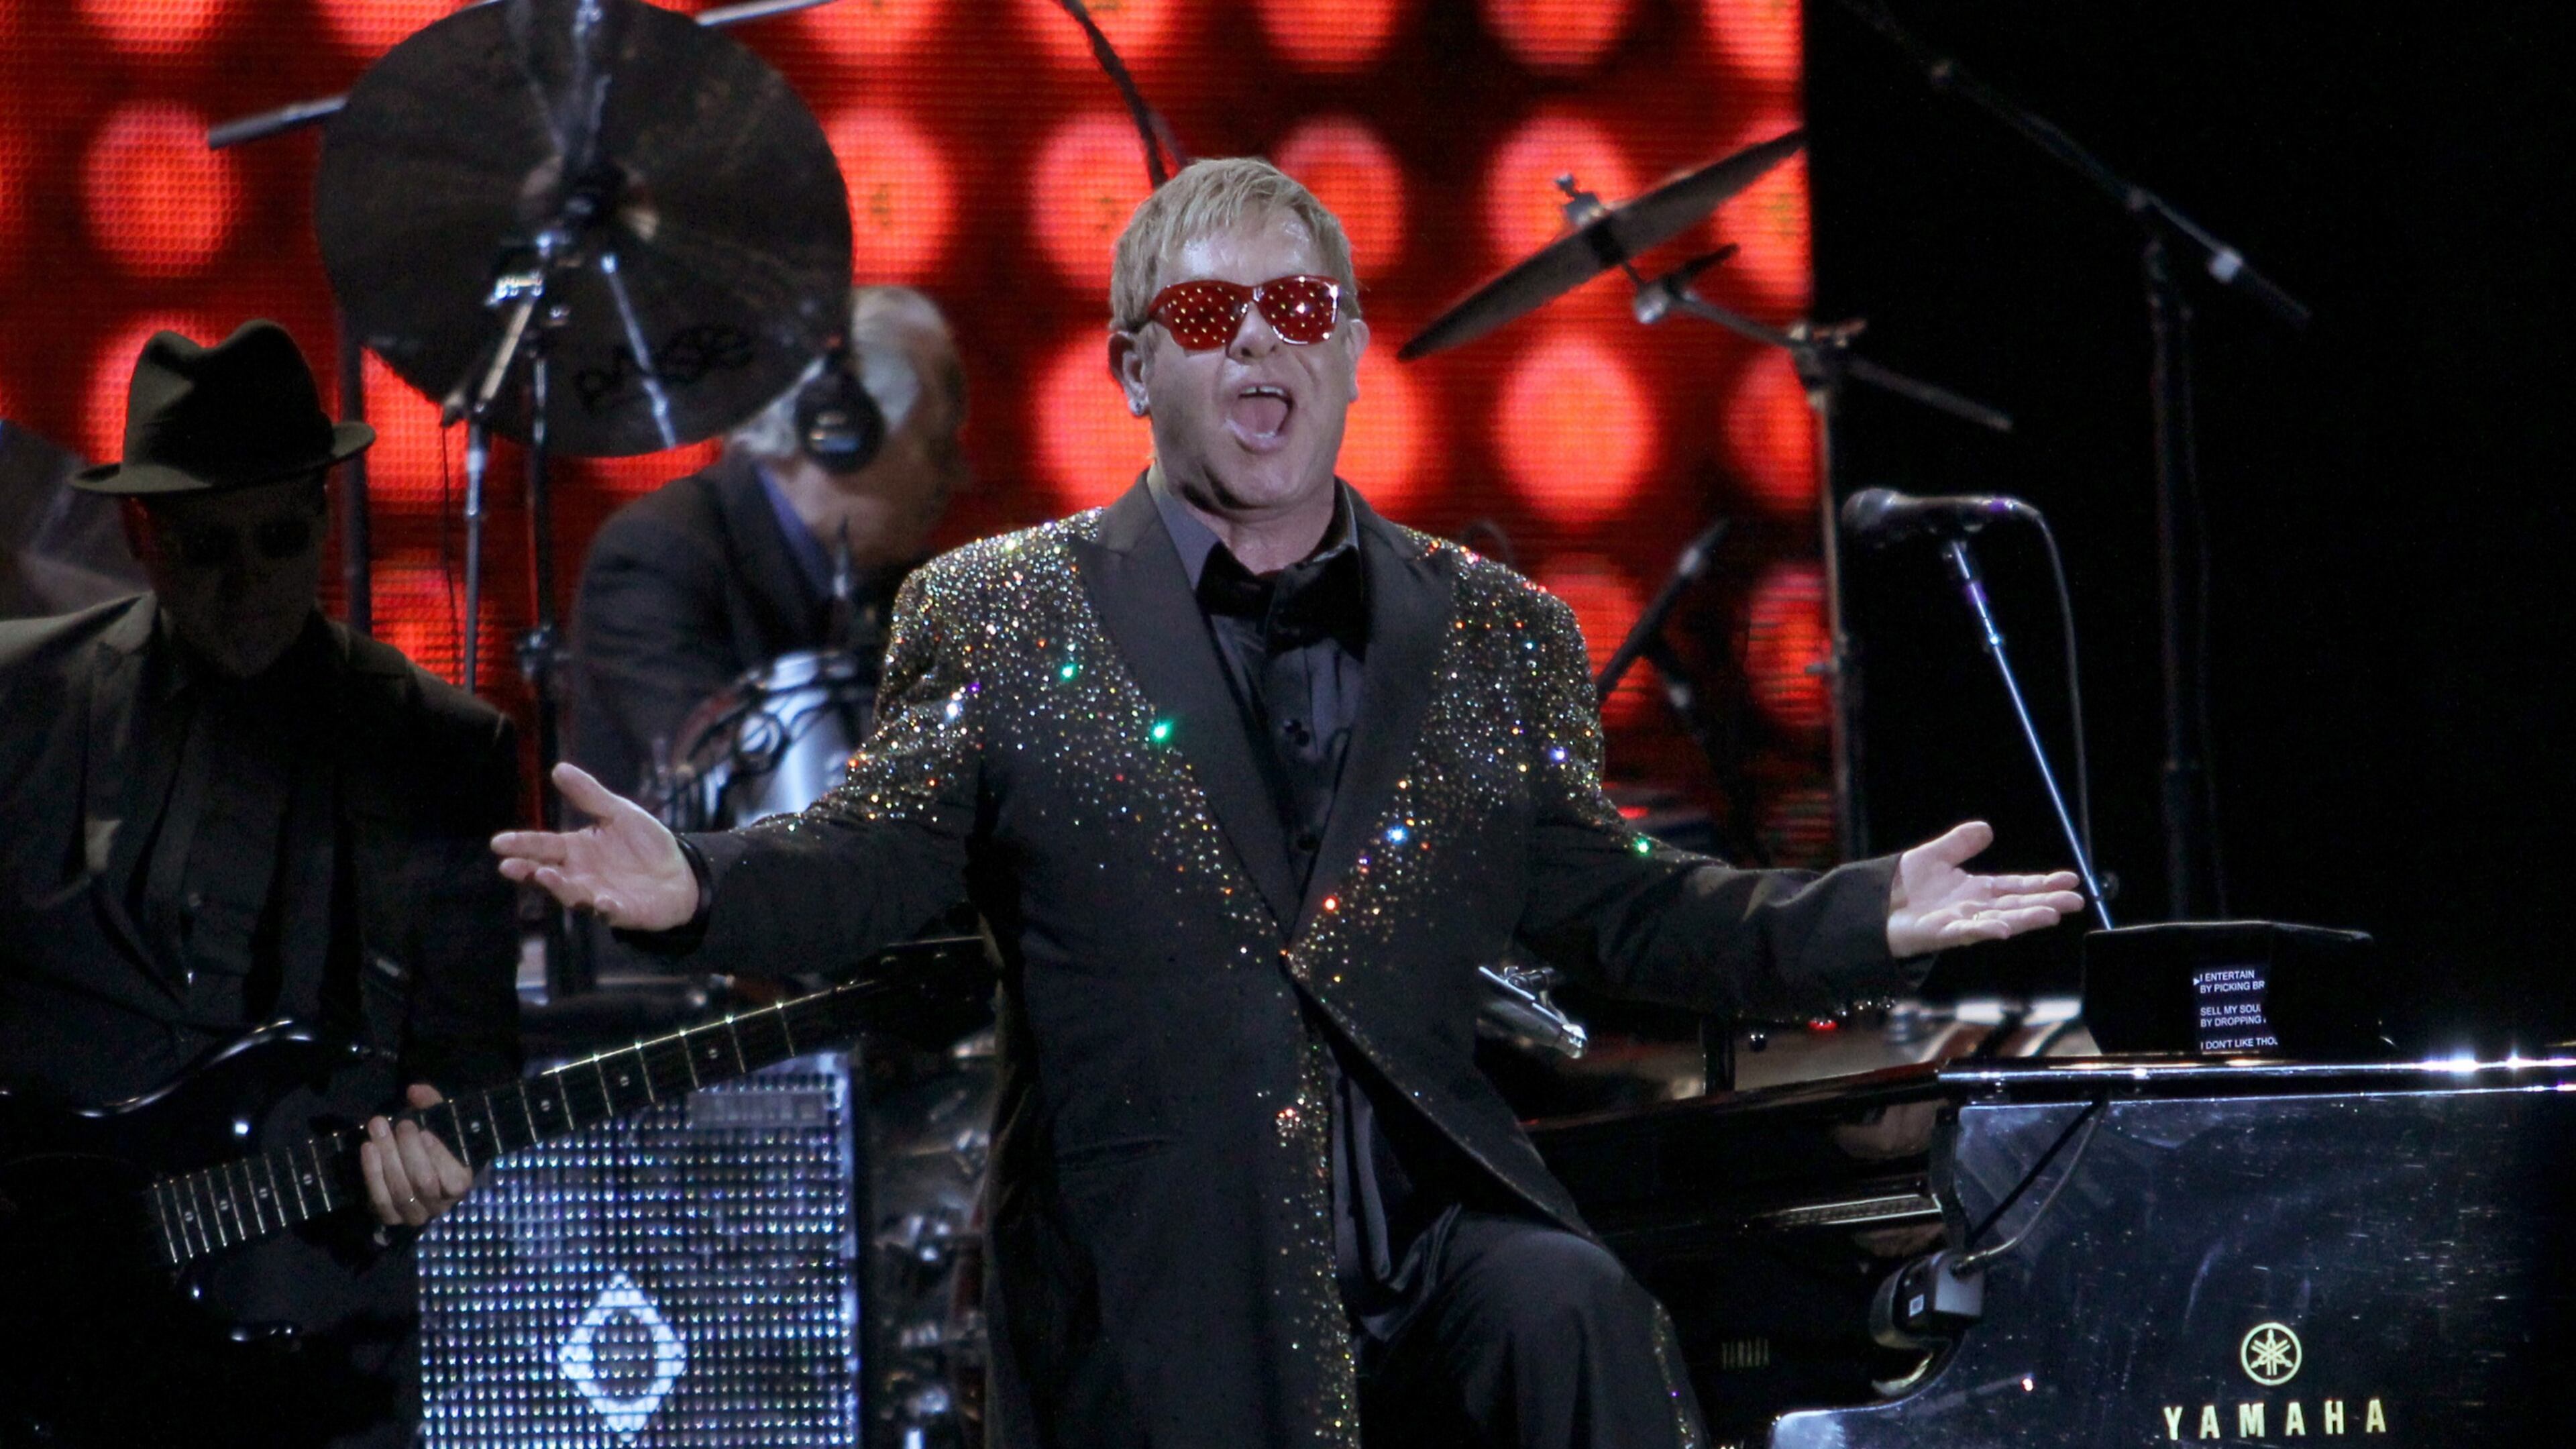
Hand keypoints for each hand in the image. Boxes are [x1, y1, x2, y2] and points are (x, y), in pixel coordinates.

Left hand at [361, 1084, 474, 1228]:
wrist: (416, 1173)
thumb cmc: (435, 1147)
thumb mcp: (441, 1124)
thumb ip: (433, 1106)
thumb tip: (415, 1091)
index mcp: (461, 1186)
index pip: (454, 1180)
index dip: (439, 1157)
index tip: (425, 1132)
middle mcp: (440, 1206)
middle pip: (423, 1183)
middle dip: (407, 1150)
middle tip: (397, 1124)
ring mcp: (414, 1215)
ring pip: (399, 1190)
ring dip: (386, 1157)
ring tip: (377, 1128)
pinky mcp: (390, 1218)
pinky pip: (380, 1200)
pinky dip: (372, 1173)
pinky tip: (367, 1148)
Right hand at [492, 762, 697, 930]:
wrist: (680, 873)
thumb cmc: (644, 844)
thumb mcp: (619, 813)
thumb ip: (590, 796)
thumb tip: (558, 768)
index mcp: (576, 849)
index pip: (543, 845)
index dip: (521, 844)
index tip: (498, 842)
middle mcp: (581, 875)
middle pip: (549, 873)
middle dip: (528, 870)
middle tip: (508, 866)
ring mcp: (599, 895)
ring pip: (573, 894)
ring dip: (559, 886)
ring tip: (545, 875)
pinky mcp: (622, 912)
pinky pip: (610, 912)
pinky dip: (605, 908)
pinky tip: (603, 901)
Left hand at [1885, 820, 2087, 956]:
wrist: (1872, 906)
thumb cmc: (1901, 886)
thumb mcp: (1934, 856)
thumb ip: (1960, 844)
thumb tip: (1987, 828)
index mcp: (1976, 891)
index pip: (2016, 887)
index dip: (2042, 883)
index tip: (2070, 880)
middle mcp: (1974, 908)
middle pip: (2017, 905)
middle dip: (2046, 903)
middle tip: (2077, 901)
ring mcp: (1959, 922)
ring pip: (2000, 920)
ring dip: (2025, 918)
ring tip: (2052, 914)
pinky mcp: (1940, 933)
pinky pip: (1966, 932)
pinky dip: (1985, 930)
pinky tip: (2004, 929)